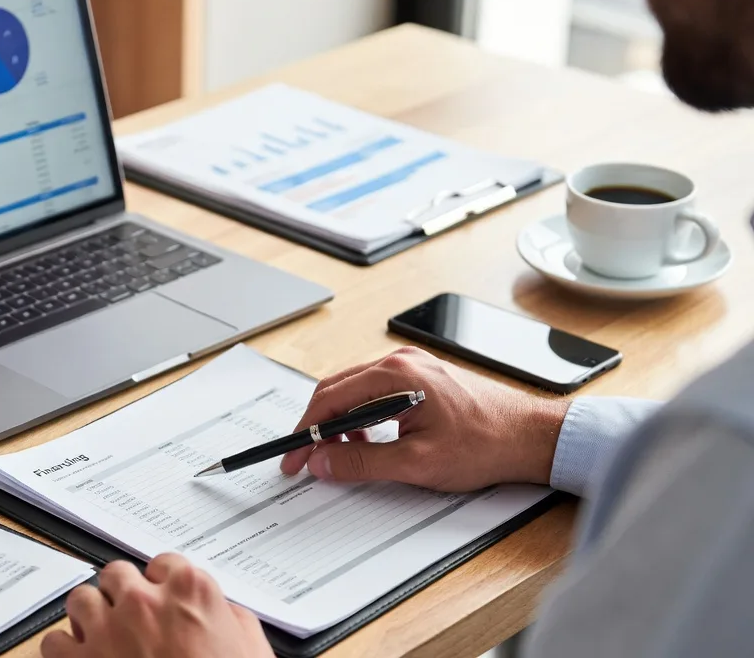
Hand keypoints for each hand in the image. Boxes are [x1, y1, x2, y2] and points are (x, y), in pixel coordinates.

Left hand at [40, 554, 273, 657]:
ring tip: (103, 634)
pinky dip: (64, 650)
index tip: (162, 595)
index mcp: (190, 592)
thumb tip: (223, 614)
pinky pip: (54, 642)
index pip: (164, 562)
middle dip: (122, 593)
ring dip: (90, 615)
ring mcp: (108, 630)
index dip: (163, 582)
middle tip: (131, 615)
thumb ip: (233, 621)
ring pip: (81, 599)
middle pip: (117, 574)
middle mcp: (144, 603)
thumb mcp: (252, 651)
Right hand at [280, 347, 568, 491]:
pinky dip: (360, 415)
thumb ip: (362, 462)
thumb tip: (323, 463)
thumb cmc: (486, 443)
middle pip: (337, 390)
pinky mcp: (421, 377)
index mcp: (396, 375)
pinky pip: (374, 391)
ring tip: (338, 455)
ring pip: (354, 390)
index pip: (330, 399)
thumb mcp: (416, 463)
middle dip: (316, 426)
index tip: (294, 457)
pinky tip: (366, 439)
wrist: (531, 436)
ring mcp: (412, 366)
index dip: (306, 431)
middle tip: (305, 459)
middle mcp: (401, 362)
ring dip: (338, 421)